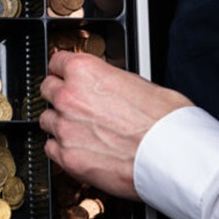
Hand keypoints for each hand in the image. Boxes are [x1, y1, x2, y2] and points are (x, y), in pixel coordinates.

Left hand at [39, 51, 192, 199]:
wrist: (173, 158)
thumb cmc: (166, 122)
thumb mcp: (140, 83)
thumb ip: (110, 80)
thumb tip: (107, 85)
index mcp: (85, 72)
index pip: (57, 61)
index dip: (63, 69)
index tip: (64, 74)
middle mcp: (69, 97)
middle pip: (46, 89)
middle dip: (58, 94)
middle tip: (73, 103)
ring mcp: (65, 129)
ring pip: (46, 120)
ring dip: (59, 123)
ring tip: (80, 130)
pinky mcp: (67, 157)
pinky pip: (50, 148)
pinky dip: (61, 148)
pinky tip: (79, 148)